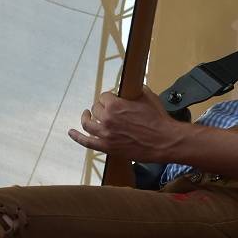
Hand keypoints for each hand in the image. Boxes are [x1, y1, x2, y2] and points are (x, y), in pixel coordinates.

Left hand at [68, 87, 184, 161]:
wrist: (165, 141)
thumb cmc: (158, 119)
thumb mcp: (147, 97)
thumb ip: (134, 91)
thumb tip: (129, 90)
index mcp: (115, 105)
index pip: (103, 96)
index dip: (109, 97)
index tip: (115, 99)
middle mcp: (107, 119)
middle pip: (96, 109)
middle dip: (102, 107)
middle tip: (109, 110)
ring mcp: (105, 134)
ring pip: (88, 124)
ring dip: (86, 118)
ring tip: (87, 115)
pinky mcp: (108, 147)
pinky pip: (87, 142)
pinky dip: (77, 137)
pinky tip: (71, 132)